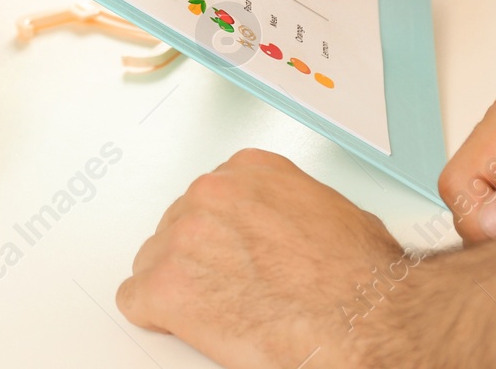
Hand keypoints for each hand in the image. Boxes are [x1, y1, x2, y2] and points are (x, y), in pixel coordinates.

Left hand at [117, 149, 400, 368]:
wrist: (361, 317)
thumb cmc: (359, 274)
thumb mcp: (331, 209)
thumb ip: (288, 207)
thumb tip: (286, 227)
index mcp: (249, 170)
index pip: (210, 195)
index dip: (219, 232)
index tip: (230, 251)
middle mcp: (210, 193)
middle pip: (178, 226)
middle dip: (198, 257)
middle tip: (227, 287)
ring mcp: (184, 237)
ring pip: (153, 260)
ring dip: (177, 285)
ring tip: (215, 309)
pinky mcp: (167, 286)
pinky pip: (135, 299)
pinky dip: (154, 316)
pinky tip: (179, 324)